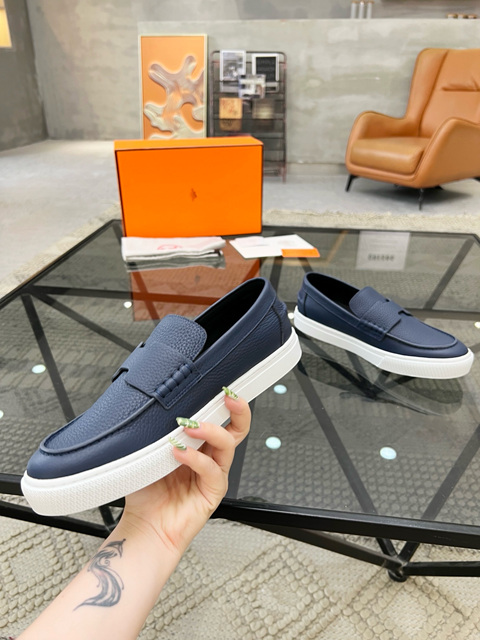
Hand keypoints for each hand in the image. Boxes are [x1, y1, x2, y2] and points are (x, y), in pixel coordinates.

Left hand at [120, 393, 250, 556]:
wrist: (144, 528)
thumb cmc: (146, 493)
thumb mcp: (148, 453)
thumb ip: (157, 433)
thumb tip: (156, 408)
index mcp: (199, 445)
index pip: (219, 418)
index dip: (223, 403)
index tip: (220, 386)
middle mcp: (210, 457)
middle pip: (237, 428)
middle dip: (237, 409)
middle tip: (227, 397)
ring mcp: (213, 474)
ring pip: (227, 444)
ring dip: (210, 431)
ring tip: (190, 426)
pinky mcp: (213, 492)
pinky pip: (212, 470)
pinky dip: (196, 458)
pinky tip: (179, 453)